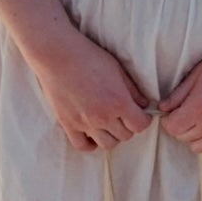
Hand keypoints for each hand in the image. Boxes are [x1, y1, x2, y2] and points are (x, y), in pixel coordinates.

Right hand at [32, 32, 154, 151]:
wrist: (57, 54)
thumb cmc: (89, 56)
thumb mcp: (116, 68)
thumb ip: (132, 89)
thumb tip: (144, 104)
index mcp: (118, 101)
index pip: (140, 125)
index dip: (143, 120)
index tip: (141, 114)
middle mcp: (103, 117)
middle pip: (125, 136)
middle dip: (128, 126)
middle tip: (124, 115)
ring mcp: (85, 123)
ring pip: (107, 144)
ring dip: (112, 135)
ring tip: (109, 123)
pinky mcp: (68, 124)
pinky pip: (83, 146)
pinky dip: (90, 143)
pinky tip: (93, 133)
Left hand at [159, 38, 201, 153]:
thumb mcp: (196, 74)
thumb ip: (177, 95)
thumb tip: (162, 109)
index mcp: (199, 108)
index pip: (173, 128)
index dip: (168, 120)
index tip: (171, 111)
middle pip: (183, 137)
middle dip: (180, 125)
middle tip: (185, 109)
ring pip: (198, 146)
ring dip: (194, 134)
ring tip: (200, 116)